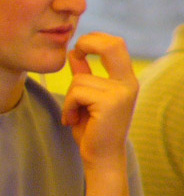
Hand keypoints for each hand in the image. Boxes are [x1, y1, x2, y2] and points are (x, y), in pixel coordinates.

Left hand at [61, 32, 137, 167]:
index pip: (116, 44)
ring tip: (73, 115)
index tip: (77, 47)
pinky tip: (72, 121)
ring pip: (79, 80)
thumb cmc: (92, 128)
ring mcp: (121, 92)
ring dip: (69, 98)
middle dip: (87, 43)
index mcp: (125, 79)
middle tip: (74, 52)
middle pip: (111, 45)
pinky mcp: (109, 103)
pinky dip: (68, 106)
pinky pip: (76, 93)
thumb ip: (84, 74)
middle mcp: (128, 83)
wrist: (100, 157)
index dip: (95, 38)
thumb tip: (73, 52)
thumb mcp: (87, 97)